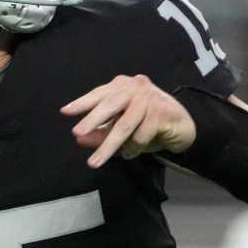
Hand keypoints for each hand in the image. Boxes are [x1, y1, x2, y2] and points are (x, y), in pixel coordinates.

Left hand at [61, 75, 195, 167]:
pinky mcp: (162, 112)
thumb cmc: (148, 124)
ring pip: (124, 125)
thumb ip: (101, 132)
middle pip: (109, 106)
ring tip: (96, 162)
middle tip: (77, 133)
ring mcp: (150, 98)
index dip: (82, 103)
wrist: (183, 127)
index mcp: (122, 86)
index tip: (65, 111)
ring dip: (109, 146)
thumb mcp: (121, 129)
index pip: (99, 94)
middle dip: (92, 121)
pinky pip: (141, 135)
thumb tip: (79, 139)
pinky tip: (130, 153)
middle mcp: (135, 87)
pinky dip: (133, 148)